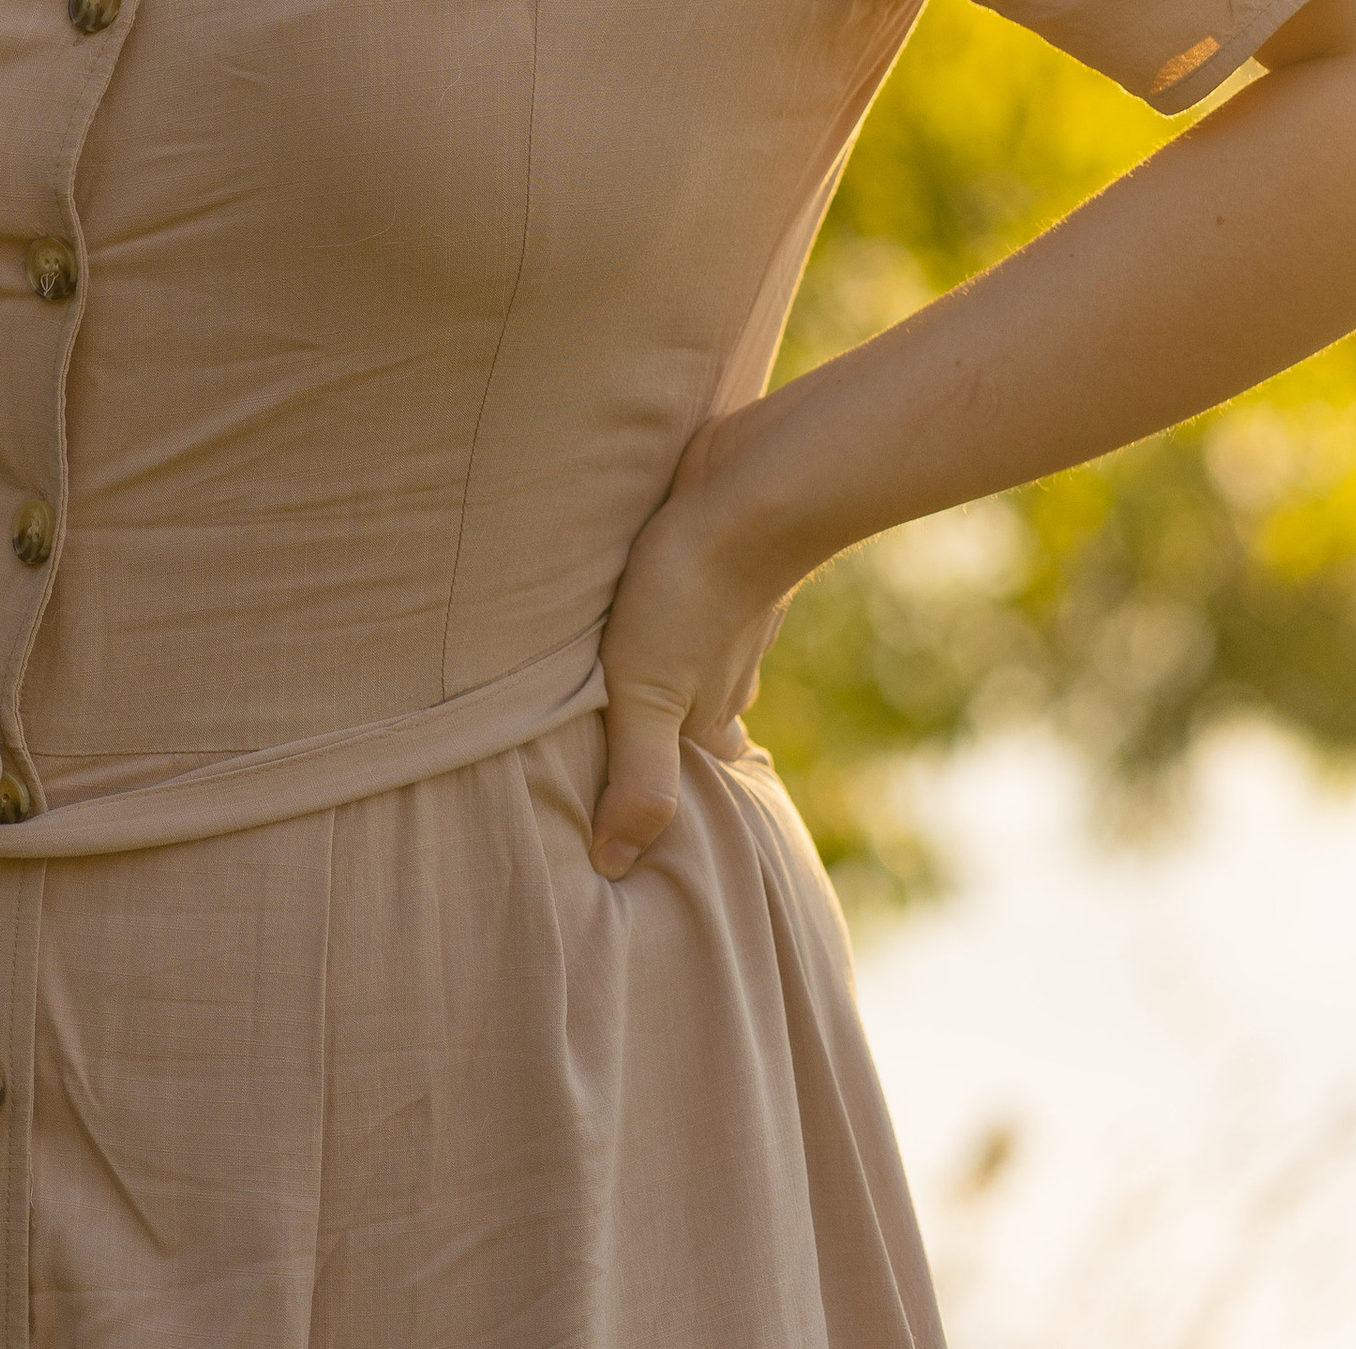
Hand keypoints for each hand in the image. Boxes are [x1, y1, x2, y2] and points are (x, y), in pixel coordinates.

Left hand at [588, 417, 794, 880]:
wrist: (752, 488)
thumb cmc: (689, 591)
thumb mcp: (647, 694)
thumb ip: (636, 780)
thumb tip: (613, 867)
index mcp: (709, 720)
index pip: (688, 781)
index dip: (661, 801)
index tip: (626, 819)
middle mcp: (724, 677)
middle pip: (688, 724)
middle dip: (653, 739)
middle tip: (604, 750)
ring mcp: (724, 618)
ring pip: (686, 663)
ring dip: (651, 672)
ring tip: (604, 679)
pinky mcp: (713, 563)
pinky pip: (685, 603)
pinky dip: (659, 612)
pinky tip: (630, 597)